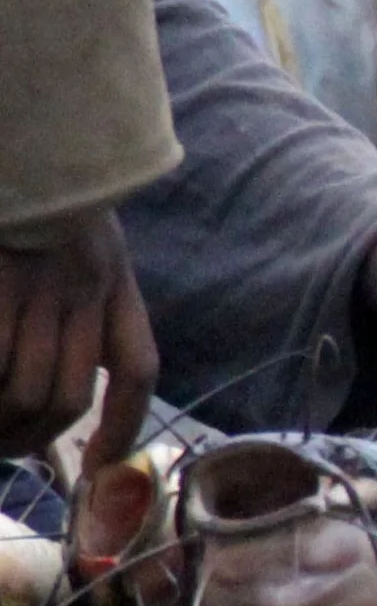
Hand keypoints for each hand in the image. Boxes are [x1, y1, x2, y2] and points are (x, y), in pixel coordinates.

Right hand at [0, 206, 157, 469]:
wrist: (29, 137)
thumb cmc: (37, 187)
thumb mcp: (75, 236)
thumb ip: (80, 295)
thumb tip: (47, 382)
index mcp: (111, 276)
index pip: (135, 367)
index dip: (123, 427)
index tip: (103, 468)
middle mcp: (84, 287)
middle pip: (69, 399)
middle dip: (31, 439)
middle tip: (2, 447)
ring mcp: (37, 290)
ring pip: (27, 395)